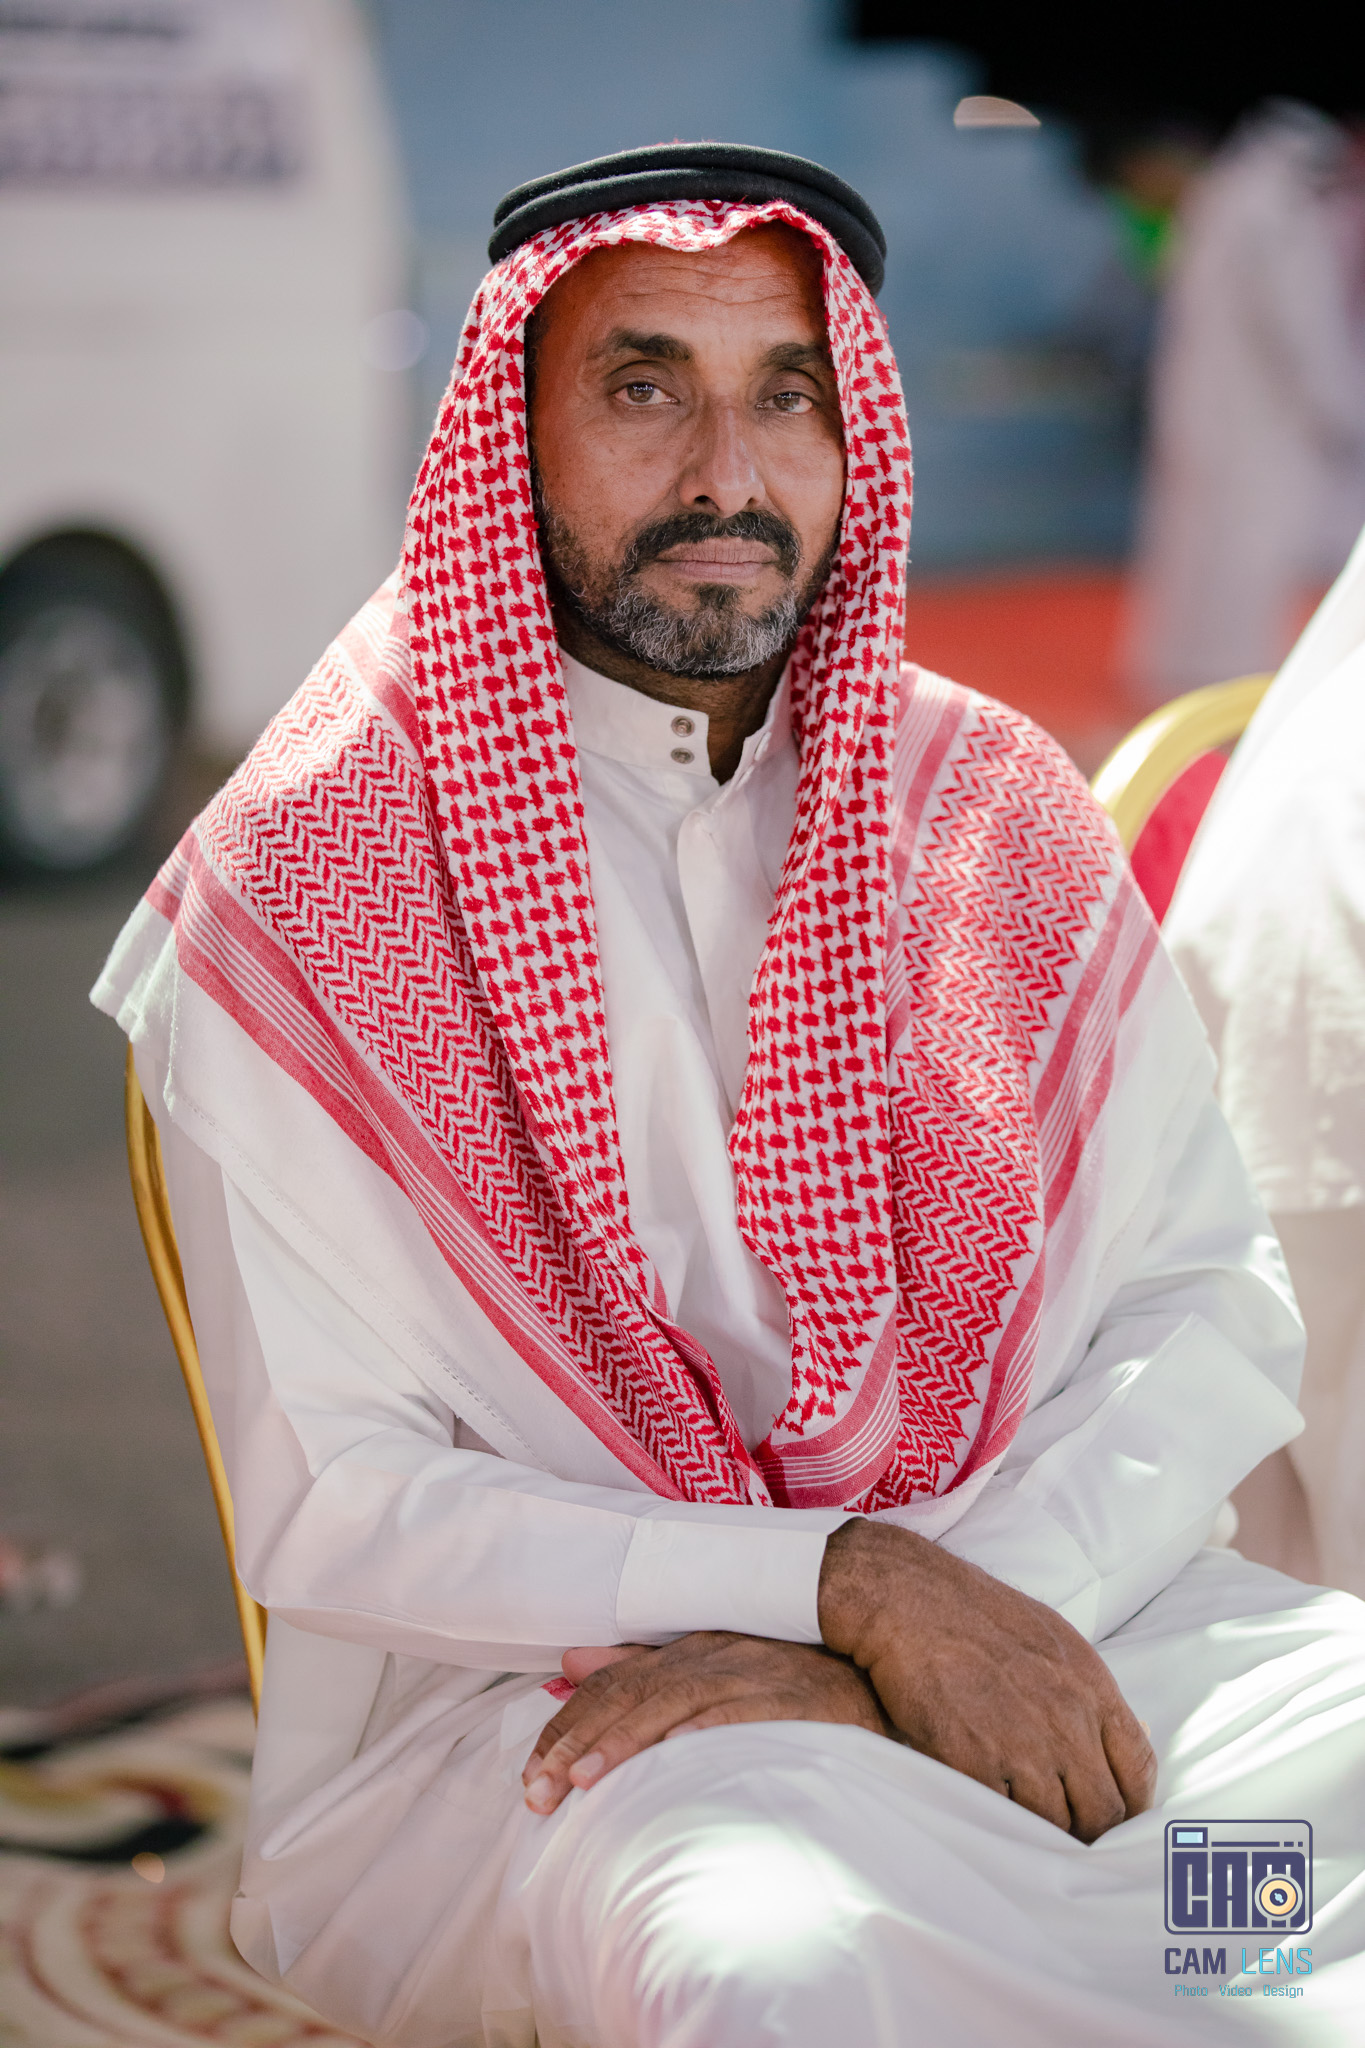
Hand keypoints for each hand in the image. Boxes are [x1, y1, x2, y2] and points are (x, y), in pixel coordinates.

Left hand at [523, 1631, 891, 1813]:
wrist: (871, 1669)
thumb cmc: (781, 1678)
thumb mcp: (704, 1666)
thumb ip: (636, 1665)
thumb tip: (569, 1665)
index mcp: (689, 1650)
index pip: (613, 1686)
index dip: (568, 1727)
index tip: (531, 1775)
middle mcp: (713, 1656)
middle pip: (632, 1696)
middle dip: (579, 1744)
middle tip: (539, 1792)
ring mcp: (753, 1675)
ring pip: (675, 1705)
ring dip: (627, 1743)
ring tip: (586, 1783)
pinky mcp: (793, 1700)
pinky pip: (744, 1713)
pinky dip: (707, 1732)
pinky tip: (676, 1755)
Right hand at [818, 1519, 1156, 1841]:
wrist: (911, 1599)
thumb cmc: (978, 1615)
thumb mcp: (1054, 1640)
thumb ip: (1090, 1694)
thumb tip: (1132, 1730)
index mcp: (1092, 1688)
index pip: (1138, 1769)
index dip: (1132, 1807)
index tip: (1117, 1819)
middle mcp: (1067, 1722)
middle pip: (1103, 1811)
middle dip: (1089, 1830)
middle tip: (1069, 1834)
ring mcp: (1023, 1747)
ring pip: (1054, 1825)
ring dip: (1042, 1832)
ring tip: (1026, 1828)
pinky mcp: (975, 1764)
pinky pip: (1002, 1818)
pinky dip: (998, 1823)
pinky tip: (989, 1813)